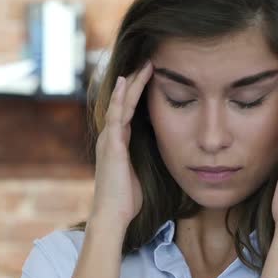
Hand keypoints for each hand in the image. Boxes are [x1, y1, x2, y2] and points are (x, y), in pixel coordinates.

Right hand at [89, 60, 153, 230]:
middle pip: (124, 102)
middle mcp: (110, 138)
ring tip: (145, 64)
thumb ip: (148, 161)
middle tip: (150, 61)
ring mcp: (109, 139)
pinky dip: (120, 96)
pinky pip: (116, 115)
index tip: (152, 78)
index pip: (129, 112)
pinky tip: (126, 80)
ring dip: (132, 83)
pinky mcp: (111, 144)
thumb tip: (168, 154)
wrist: (113, 216)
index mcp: (118, 144)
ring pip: (120, 103)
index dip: (139, 94)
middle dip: (137, 82)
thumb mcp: (141, 174)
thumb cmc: (128, 201)